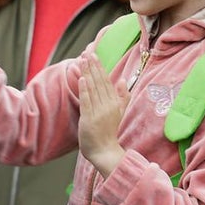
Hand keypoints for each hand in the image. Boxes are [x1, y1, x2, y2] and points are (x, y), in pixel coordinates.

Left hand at [77, 53, 127, 176]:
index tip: (94, 55)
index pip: (107, 81)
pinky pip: (87, 101)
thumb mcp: (119, 112)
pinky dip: (84, 89)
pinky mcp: (89, 119)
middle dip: (93, 66)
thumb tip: (122, 80)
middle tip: (87, 52)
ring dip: (87, 73)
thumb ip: (122, 96)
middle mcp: (108, 105)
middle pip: (100, 82)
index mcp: (115, 103)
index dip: (100, 67)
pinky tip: (82, 78)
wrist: (105, 152)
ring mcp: (99, 112)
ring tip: (82, 60)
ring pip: (93, 89)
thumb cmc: (109, 132)